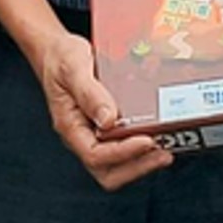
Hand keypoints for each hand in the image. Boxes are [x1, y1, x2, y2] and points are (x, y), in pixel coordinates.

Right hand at [30, 30, 172, 190]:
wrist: (56, 50)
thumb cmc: (60, 59)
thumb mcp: (73, 68)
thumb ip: (89, 93)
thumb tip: (108, 120)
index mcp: (70, 127)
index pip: (95, 156)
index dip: (123, 153)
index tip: (146, 141)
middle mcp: (83, 136)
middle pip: (108, 171)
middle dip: (138, 167)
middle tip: (163, 153)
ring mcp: (95, 134)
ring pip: (119, 165)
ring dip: (143, 161)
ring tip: (166, 147)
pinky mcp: (107, 128)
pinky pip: (125, 147)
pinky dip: (143, 147)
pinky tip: (160, 133)